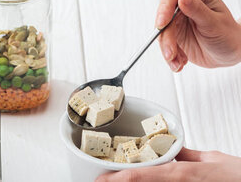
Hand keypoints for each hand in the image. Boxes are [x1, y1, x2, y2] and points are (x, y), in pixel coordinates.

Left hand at [95, 147, 240, 181]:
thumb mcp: (210, 159)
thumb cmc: (236, 176)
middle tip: (101, 181)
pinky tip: (135, 180)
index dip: (117, 179)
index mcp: (179, 173)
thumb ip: (187, 154)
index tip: (100, 180)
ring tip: (112, 181)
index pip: (139, 176)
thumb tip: (172, 149)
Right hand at [156, 0, 240, 71]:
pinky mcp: (172, 35)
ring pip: (161, 33)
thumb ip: (197, 10)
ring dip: (167, 49)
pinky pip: (163, 44)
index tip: (163, 23)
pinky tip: (180, 62)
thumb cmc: (228, 35)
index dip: (165, 8)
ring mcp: (177, 21)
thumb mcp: (214, 23)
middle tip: (171, 51)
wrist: (228, 54)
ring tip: (177, 61)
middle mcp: (185, 7)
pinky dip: (170, 56)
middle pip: (164, 17)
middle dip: (165, 36)